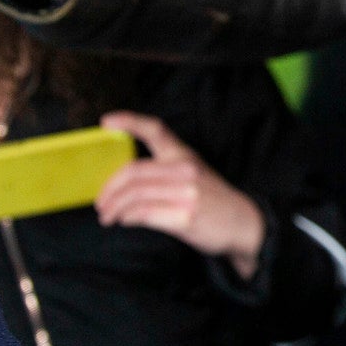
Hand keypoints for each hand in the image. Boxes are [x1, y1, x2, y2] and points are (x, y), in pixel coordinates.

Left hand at [94, 113, 267, 279]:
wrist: (244, 224)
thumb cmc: (213, 200)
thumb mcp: (193, 175)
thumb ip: (164, 173)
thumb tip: (124, 183)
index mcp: (184, 155)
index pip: (155, 130)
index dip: (129, 121)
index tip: (106, 121)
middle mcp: (185, 170)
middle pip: (133, 172)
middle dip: (110, 189)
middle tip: (101, 202)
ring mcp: (185, 193)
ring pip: (135, 194)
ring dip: (115, 207)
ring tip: (108, 216)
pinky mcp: (185, 217)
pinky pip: (145, 213)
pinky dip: (129, 217)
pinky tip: (125, 221)